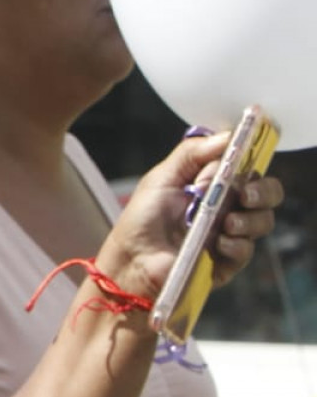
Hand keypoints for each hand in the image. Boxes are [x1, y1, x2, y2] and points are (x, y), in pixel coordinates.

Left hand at [100, 131, 283, 305]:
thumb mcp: (162, 177)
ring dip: (250, 220)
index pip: (248, 168)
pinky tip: (218, 244)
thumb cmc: (144, 217)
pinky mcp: (228, 260)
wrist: (132, 257)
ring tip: (227, 224)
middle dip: (263, 192)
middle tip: (246, 196)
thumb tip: (228, 136)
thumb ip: (192, 153)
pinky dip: (236, 245)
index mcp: (214, 184)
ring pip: (262, 221)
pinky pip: (246, 250)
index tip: (247, 161)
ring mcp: (230, 233)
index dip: (254, 163)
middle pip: (265, 194)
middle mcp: (227, 207)